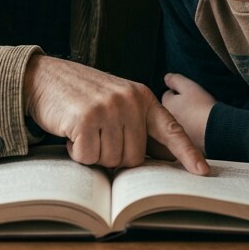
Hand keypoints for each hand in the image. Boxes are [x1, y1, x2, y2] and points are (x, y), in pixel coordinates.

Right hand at [24, 54, 207, 174]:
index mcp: (141, 97)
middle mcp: (130, 101)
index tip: (204, 172)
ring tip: (83, 129)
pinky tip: (71, 132)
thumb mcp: (115, 100)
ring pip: (112, 161)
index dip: (188, 153)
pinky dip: (77, 152)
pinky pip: (89, 158)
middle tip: (96, 135)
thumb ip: (134, 122)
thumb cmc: (79, 95)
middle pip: (134, 158)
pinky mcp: (87, 119)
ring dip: (94, 154)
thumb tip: (152, 159)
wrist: (44, 76)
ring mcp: (109, 109)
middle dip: (113, 156)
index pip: (171, 129)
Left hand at [161, 73, 217, 154]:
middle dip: (180, 107)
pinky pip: (190, 134)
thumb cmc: (202, 106)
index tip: (190, 94)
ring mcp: (177, 134)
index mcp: (166, 105)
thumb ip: (175, 80)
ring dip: (187, 119)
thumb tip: (166, 78)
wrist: (216, 131)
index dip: (179, 92)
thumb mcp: (189, 86)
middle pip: (173, 109)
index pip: (168, 95)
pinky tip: (203, 128)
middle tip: (195, 105)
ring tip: (201, 117)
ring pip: (181, 122)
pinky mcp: (188, 145)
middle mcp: (168, 121)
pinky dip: (194, 131)